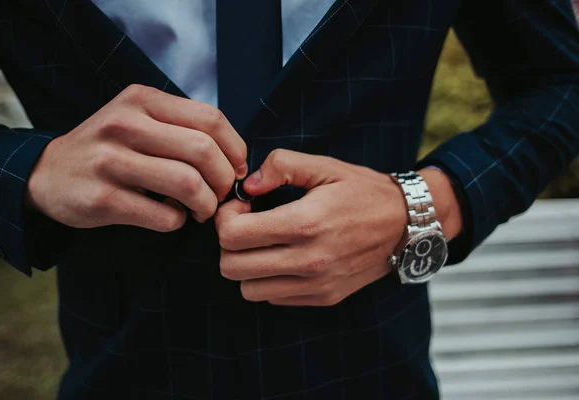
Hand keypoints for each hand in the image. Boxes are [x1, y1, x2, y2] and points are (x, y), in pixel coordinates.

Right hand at [27, 84, 247, 230]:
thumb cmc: (109, 148)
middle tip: (220, 194)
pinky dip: (178, 222)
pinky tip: (171, 218)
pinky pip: (164, 216)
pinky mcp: (102, 198)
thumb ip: (183, 129)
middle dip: (224, 180)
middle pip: (204, 151)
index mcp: (142, 100)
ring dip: (206, 205)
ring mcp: (110, 161)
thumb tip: (238, 161)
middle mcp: (125, 124)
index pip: (211, 119)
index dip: (236, 149)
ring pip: (188, 184)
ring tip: (200, 210)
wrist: (48, 174)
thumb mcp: (140, 120)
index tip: (237, 169)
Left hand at [215, 149, 462, 306]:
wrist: (406, 225)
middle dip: (228, 243)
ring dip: (246, 266)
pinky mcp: (323, 298)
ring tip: (262, 244)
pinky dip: (268, 281)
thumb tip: (247, 185)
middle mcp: (308, 261)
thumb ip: (281, 166)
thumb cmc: (363, 191)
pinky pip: (274, 298)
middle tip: (244, 225)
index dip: (225, 218)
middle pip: (231, 267)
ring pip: (248, 290)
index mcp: (305, 223)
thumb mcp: (325, 166)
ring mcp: (316, 284)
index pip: (233, 236)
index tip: (240, 206)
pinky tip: (283, 258)